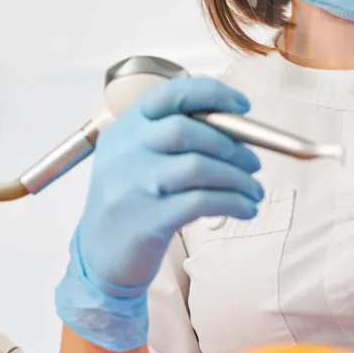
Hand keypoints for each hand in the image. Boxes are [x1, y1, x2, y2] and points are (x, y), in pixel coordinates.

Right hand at [56, 77, 263, 350]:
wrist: (100, 258)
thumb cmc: (131, 204)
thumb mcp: (138, 161)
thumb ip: (173, 141)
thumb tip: (237, 132)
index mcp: (125, 129)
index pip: (169, 94)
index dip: (211, 94)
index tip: (242, 106)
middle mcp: (125, 151)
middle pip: (187, 130)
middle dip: (232, 145)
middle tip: (253, 163)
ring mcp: (133, 185)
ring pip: (199, 166)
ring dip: (238, 178)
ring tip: (254, 191)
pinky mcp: (147, 219)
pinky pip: (202, 201)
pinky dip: (233, 202)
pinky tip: (246, 209)